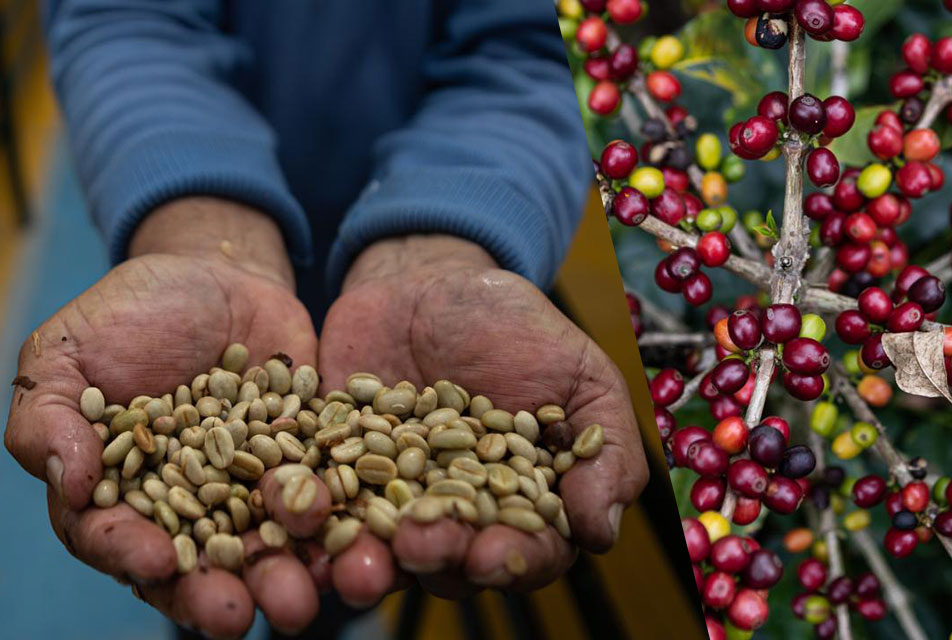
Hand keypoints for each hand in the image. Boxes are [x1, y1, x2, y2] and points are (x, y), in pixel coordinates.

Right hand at [4, 199, 329, 637]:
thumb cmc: (129, 315)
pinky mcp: (313, 464)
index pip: (115, 538)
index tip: (156, 562)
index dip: (132, 555)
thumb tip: (71, 483)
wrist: (219, 276)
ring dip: (288, 578)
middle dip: (217, 596)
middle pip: (200, 566)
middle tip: (236, 619)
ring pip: (271, 549)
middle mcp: (192, 507)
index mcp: (121, 494)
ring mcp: (256, 490)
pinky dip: (346, 527)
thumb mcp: (68, 353)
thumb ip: (49, 418)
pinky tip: (361, 547)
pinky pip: (333, 503)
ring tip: (306, 600)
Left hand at [317, 235, 648, 600]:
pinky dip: (304, 521)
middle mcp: (456, 517)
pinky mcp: (328, 476)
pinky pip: (315, 509)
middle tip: (421, 544)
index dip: (513, 561)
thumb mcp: (580, 374)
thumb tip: (602, 533)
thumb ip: (606, 449)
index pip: (527, 551)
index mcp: (522, 504)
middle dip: (436, 560)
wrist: (427, 280)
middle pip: (450, 563)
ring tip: (356, 561)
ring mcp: (389, 502)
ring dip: (367, 566)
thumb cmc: (516, 327)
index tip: (495, 555)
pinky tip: (297, 515)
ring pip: (380, 552)